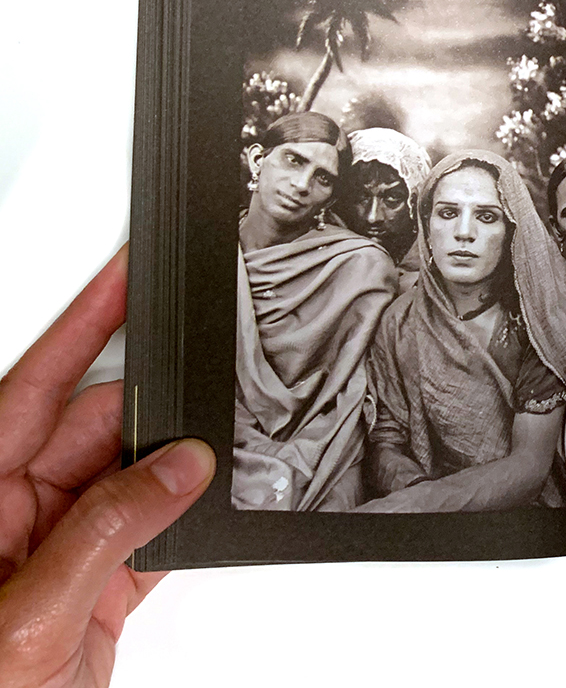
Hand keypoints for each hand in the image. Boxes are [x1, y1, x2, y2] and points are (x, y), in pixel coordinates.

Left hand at [0, 246, 215, 685]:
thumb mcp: (28, 616)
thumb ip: (105, 534)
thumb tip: (179, 470)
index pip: (34, 385)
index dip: (84, 323)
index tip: (125, 273)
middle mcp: (15, 514)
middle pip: (98, 428)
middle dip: (159, 410)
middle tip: (211, 394)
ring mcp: (59, 552)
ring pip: (137, 480)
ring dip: (181, 472)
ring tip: (221, 454)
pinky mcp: (97, 592)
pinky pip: (155, 536)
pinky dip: (190, 525)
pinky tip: (212, 511)